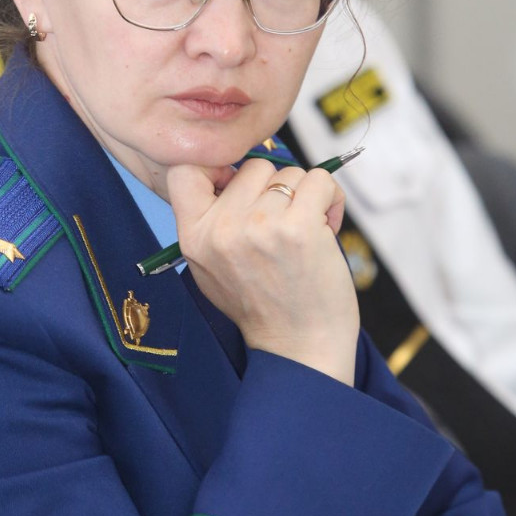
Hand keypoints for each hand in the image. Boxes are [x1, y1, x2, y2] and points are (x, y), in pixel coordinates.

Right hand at [168, 160, 358, 383]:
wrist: (299, 348)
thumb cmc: (262, 304)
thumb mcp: (211, 268)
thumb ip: (211, 222)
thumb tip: (230, 172)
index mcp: (194, 237)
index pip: (185, 170)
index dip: (216, 167)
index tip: (236, 186)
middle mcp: (222, 229)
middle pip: (253, 167)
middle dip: (274, 188)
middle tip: (283, 225)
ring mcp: (261, 226)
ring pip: (290, 173)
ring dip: (305, 197)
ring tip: (305, 234)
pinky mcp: (299, 228)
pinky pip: (320, 180)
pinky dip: (329, 199)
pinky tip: (326, 228)